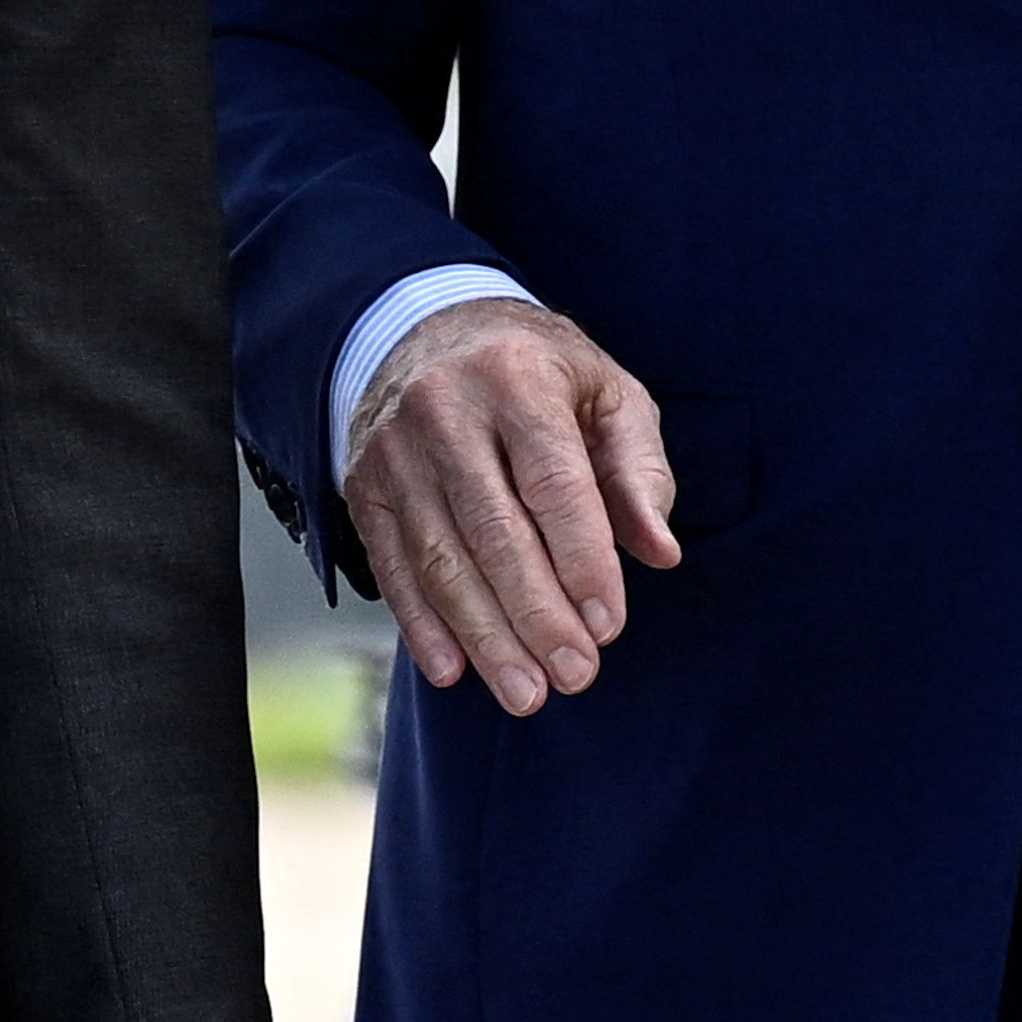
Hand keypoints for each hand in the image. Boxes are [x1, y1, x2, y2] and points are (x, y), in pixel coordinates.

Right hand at [340, 296, 678, 715]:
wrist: (427, 328)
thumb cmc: (539, 372)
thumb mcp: (605, 395)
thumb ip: (638, 470)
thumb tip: (660, 552)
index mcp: (517, 378)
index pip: (553, 483)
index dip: (583, 559)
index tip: (609, 625)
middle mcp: (445, 410)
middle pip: (494, 531)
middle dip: (537, 614)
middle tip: (576, 676)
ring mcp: (393, 451)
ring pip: (441, 559)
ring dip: (485, 636)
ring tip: (527, 693)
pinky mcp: (361, 485)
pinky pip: (392, 565)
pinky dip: (421, 625)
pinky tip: (452, 671)